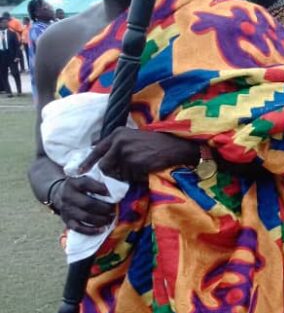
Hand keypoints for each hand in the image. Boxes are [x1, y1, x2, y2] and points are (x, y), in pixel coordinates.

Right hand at [55, 175, 115, 234]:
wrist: (61, 194)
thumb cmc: (81, 187)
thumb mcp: (85, 178)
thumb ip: (97, 181)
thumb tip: (115, 188)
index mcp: (73, 183)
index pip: (85, 184)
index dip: (99, 188)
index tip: (110, 193)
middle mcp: (68, 196)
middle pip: (88, 204)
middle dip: (104, 208)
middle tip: (114, 209)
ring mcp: (66, 210)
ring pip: (85, 217)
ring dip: (101, 219)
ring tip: (111, 218)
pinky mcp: (67, 221)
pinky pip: (79, 228)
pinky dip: (92, 230)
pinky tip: (102, 229)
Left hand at [79, 127, 198, 182]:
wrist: (175, 146)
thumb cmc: (155, 142)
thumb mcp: (132, 136)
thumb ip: (116, 143)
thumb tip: (97, 153)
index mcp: (117, 134)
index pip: (96, 150)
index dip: (87, 162)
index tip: (79, 171)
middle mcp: (119, 142)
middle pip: (104, 165)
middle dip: (111, 172)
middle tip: (121, 174)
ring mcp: (127, 153)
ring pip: (117, 174)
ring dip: (126, 175)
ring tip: (139, 168)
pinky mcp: (136, 164)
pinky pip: (130, 178)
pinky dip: (136, 178)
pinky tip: (145, 170)